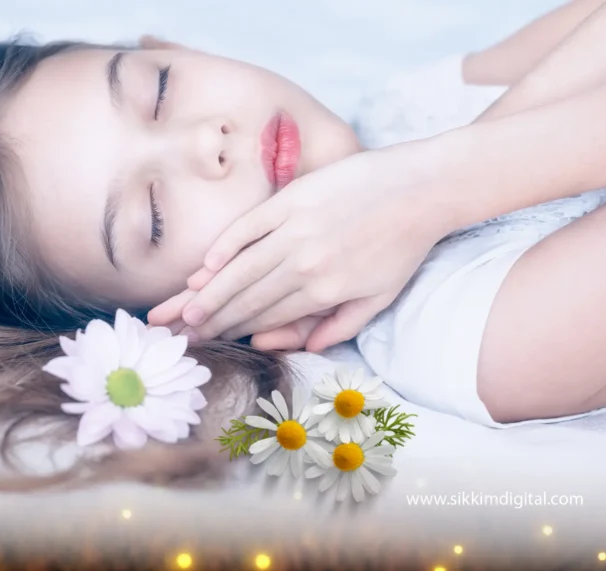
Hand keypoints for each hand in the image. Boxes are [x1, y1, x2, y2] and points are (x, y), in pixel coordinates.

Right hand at [149, 143, 452, 351]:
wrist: (422, 188)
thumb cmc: (403, 245)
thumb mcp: (380, 296)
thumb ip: (340, 324)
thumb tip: (302, 348)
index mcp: (326, 290)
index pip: (268, 316)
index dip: (235, 332)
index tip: (209, 342)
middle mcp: (304, 263)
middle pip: (247, 297)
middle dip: (212, 318)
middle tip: (182, 332)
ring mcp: (295, 228)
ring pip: (241, 267)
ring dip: (209, 290)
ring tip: (183, 308)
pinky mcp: (292, 199)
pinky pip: (249, 226)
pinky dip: (225, 245)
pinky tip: (205, 264)